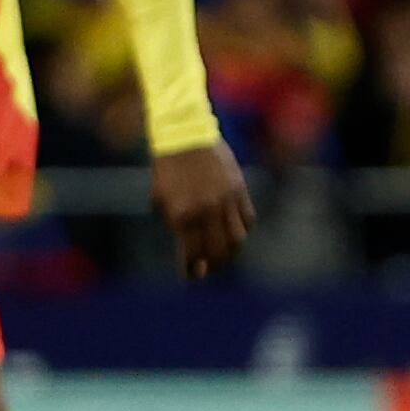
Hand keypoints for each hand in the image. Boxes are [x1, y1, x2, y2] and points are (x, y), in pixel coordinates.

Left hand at [150, 142, 253, 278]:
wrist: (184, 134)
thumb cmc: (167, 166)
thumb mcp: (162, 197)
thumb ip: (174, 221)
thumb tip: (187, 243)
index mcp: (183, 215)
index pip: (191, 253)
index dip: (191, 269)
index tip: (191, 275)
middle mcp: (206, 211)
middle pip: (216, 251)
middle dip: (212, 265)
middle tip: (208, 269)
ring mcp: (226, 201)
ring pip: (237, 238)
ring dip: (231, 252)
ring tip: (225, 255)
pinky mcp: (239, 189)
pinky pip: (247, 218)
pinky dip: (243, 230)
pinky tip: (235, 232)